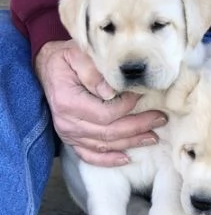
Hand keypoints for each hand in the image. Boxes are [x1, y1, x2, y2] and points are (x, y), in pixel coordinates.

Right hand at [35, 40, 166, 166]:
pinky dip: (108, 160)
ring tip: (153, 137)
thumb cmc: (65, 59)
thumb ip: (93, 71)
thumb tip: (111, 90)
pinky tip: (127, 159)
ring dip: (130, 143)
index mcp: (69, 102)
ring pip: (104, 145)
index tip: (143, 95)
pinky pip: (90, 156)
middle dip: (138, 127)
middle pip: (109, 132)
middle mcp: (68, 123)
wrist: (47, 68)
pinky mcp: (71, 140)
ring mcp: (69, 134)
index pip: (106, 113)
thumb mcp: (76, 54)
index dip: (128, 107)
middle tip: (160, 120)